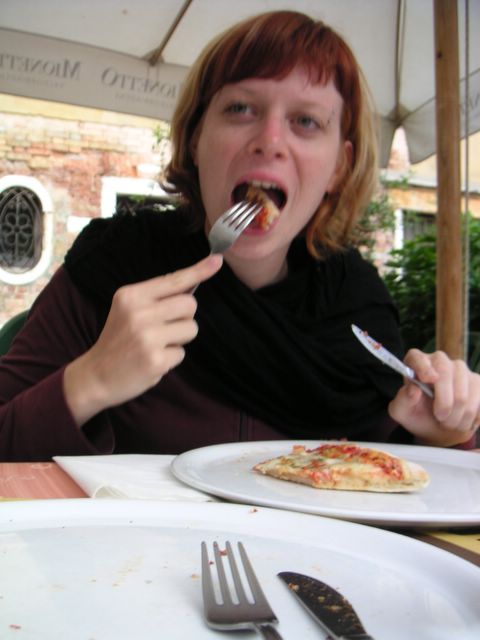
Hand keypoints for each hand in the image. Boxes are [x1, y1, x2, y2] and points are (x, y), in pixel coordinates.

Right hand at [64, 254, 222, 425]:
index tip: (217, 260)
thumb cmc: (118, 340)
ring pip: (191, 328)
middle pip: (189, 304)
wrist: (96, 375)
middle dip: (185, 317)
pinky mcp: (155, 360)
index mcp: (131, 296)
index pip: (173, 280)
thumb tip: (192, 284)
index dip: (198, 271)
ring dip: (180, 338)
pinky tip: (153, 360)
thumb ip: (156, 298)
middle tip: (165, 327)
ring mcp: (147, 337)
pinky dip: (171, 358)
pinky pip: (182, 353)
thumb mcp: (128, 310)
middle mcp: (139, 313)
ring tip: (157, 344)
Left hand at [388, 348, 479, 445]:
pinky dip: (471, 417)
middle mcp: (438, 360)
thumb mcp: (402, 411)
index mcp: (415, 364)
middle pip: (445, 372)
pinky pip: (478, 399)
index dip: (423, 367)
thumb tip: (413, 390)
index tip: (429, 380)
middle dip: (444, 403)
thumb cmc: (418, 415)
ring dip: (457, 415)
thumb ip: (403, 400)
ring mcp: (460, 369)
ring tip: (449, 423)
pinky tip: (462, 420)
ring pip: (463, 393)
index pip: (416, 358)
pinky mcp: (477, 381)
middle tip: (440, 418)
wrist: (439, 427)